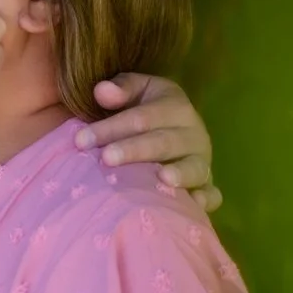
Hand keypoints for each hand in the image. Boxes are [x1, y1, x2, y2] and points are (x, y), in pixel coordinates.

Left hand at [76, 74, 220, 212]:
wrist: (171, 132)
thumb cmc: (143, 112)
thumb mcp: (136, 92)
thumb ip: (120, 88)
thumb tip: (102, 91)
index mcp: (175, 107)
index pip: (141, 118)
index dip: (111, 128)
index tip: (81, 140)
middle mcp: (193, 134)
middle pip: (163, 143)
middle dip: (134, 150)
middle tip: (106, 158)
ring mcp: (201, 161)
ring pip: (193, 167)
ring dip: (179, 174)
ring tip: (162, 178)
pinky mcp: (206, 185)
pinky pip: (212, 194)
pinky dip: (206, 199)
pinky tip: (195, 204)